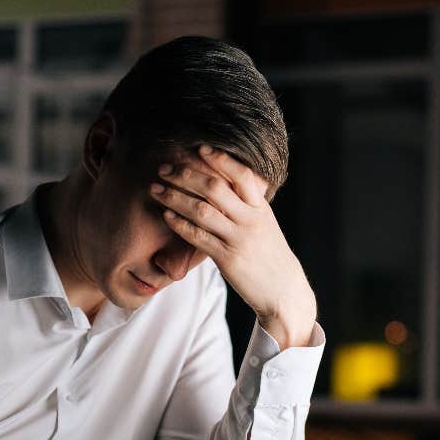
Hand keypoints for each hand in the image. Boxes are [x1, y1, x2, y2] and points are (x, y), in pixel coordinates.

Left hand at [149, 145, 317, 348]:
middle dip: (186, 175)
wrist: (283, 291)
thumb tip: (228, 183)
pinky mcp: (228, 259)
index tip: (199, 149)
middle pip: (215, 189)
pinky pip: (199, 237)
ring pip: (202, 211)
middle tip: (164, 168)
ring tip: (156, 189)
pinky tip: (166, 215)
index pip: (241, 175)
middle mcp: (251, 220)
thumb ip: (248, 205)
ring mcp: (239, 239)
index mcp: (261, 208)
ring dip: (175, 197)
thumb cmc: (270, 255)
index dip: (220, 159)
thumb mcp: (265, 224)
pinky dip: (180, 224)